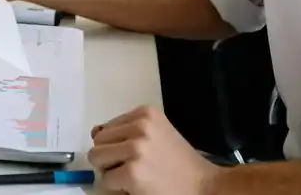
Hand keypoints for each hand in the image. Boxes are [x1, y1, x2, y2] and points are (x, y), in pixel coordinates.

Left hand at [88, 106, 220, 194]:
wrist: (205, 186)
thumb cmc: (179, 163)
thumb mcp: (154, 134)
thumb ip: (125, 131)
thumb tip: (94, 132)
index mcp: (145, 113)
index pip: (106, 128)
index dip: (116, 147)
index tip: (138, 155)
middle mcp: (140, 126)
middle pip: (98, 142)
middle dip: (110, 158)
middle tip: (133, 168)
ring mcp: (136, 148)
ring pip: (96, 158)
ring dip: (110, 172)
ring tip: (133, 175)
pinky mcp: (133, 172)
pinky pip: (106, 180)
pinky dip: (117, 188)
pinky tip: (137, 186)